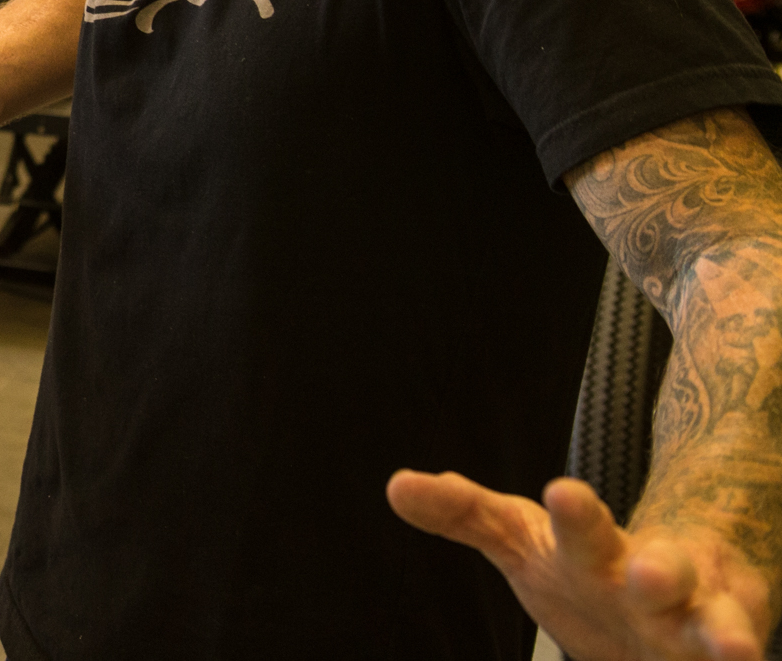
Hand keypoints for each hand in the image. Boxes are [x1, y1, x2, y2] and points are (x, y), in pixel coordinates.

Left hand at [388, 471, 773, 659]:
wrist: (677, 581)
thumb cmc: (585, 563)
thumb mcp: (521, 538)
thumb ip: (466, 515)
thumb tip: (397, 487)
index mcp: (596, 549)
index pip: (581, 527)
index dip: (574, 513)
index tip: (562, 492)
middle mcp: (654, 577)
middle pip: (660, 570)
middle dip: (656, 572)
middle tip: (646, 574)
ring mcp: (699, 619)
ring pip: (717, 625)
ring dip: (724, 636)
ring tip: (734, 652)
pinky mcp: (726, 648)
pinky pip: (735, 658)